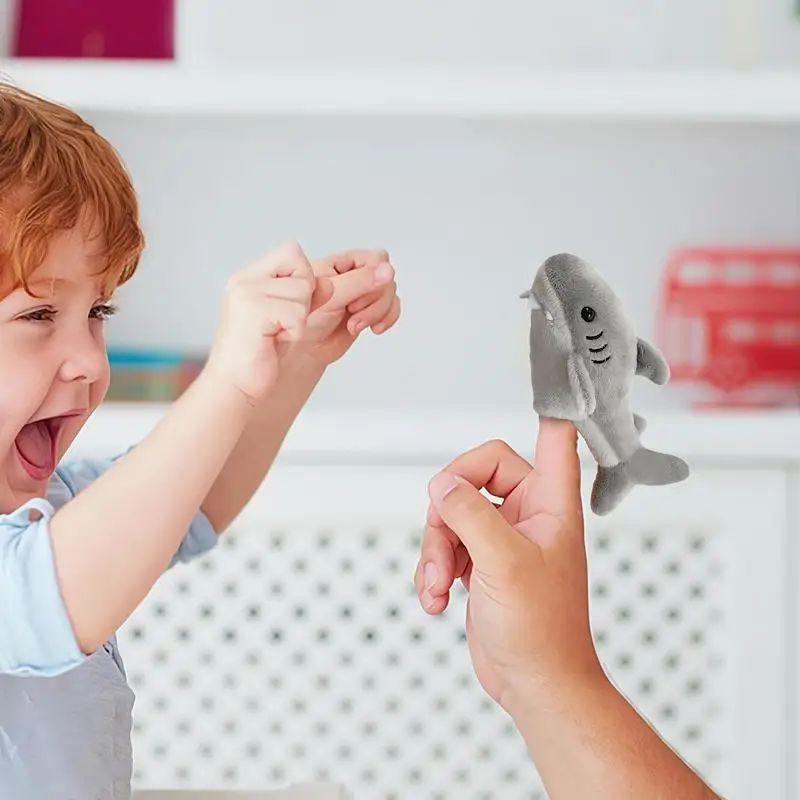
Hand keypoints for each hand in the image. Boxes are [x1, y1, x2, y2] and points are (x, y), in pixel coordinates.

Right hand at [205, 242, 315, 404]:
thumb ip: (308, 297)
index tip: (290, 309)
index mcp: (249, 277)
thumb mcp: (287, 319)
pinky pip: (297, 314)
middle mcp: (245, 280)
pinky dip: (293, 333)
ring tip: (274, 335)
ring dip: (299, 321)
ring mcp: (247, 293)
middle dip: (304, 302)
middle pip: (303, 271)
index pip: (292, 252)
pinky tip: (273, 342)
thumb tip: (330, 284)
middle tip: (281, 326)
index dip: (304, 278)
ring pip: (303, 293)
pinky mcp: (253, 311)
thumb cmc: (258, 356)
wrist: (233, 387)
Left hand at [290, 249, 399, 365]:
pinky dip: (387, 319)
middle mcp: (354, 276)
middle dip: (374, 300)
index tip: (355, 299)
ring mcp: (363, 294)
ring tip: (355, 325)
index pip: (375, 259)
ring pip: (390, 293)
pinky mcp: (370, 311)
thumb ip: (360, 281)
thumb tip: (388, 270)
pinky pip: (393, 308)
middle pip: (386, 277)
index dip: (373, 280)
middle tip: (352, 312)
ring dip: (378, 312)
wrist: (306, 351)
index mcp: (340, 263)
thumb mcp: (331, 296)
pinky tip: (373, 328)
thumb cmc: (307, 321)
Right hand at [414, 419, 603, 716]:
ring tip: (436, 585)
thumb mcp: (503, 563)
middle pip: (476, 472)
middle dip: (448, 508)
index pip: (556, 437)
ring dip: (434, 549)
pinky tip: (436, 598)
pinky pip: (444, 545)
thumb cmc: (541, 630)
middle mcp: (528, 513)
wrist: (534, 683)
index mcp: (550, 503)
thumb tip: (441, 484)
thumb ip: (470, 514)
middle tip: (443, 537)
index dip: (554, 403)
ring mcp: (502, 538)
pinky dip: (432, 569)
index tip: (552, 365)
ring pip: (452, 513)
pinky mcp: (480, 562)